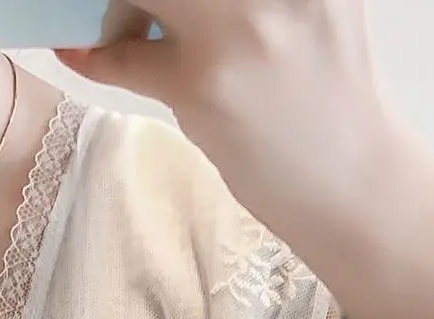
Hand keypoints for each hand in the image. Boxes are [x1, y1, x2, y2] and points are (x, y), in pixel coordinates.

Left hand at [56, 1, 395, 233]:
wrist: (356, 185)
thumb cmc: (329, 100)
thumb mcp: (312, 8)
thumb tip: (157, 0)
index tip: (151, 1)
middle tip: (128, 7)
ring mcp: (238, 24)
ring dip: (117, 7)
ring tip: (119, 25)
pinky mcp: (203, 83)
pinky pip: (125, 55)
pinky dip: (94, 53)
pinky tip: (78, 49)